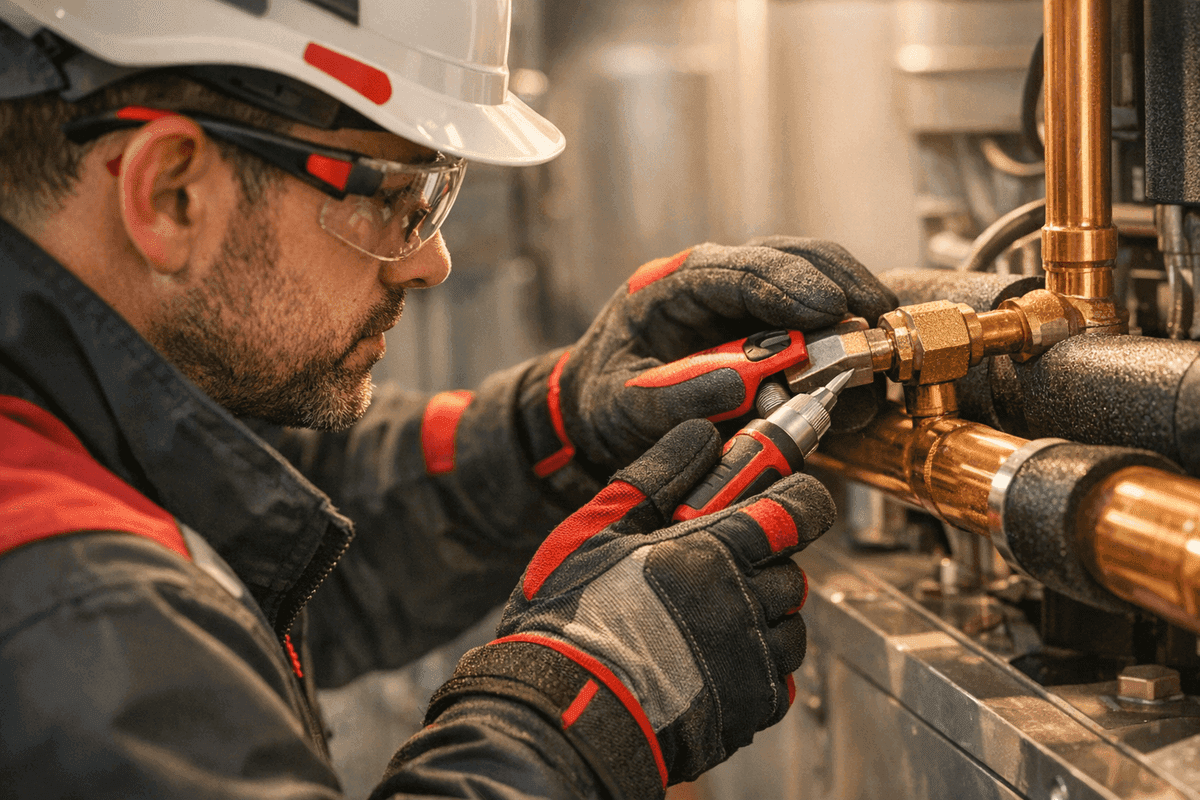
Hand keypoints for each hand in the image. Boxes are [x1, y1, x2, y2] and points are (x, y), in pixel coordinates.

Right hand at [427, 420, 834, 795]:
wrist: (565, 709)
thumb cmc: (571, 618)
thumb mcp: (598, 529)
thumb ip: (656, 477)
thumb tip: (700, 435)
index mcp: (715, 551)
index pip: (797, 510)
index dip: (798, 501)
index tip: (786, 502)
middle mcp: (745, 603)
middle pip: (792, 572)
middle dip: (766, 566)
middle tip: (717, 571)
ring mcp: (752, 661)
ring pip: (790, 628)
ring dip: (763, 619)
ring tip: (707, 623)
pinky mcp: (750, 709)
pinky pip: (780, 682)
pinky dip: (757, 670)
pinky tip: (710, 665)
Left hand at [520, 238, 896, 481]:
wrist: (597, 414)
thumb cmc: (604, 402)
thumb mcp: (622, 405)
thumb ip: (674, 398)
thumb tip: (742, 385)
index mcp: (671, 286)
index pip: (735, 268)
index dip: (786, 283)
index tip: (828, 307)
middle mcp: (717, 282)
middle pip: (789, 258)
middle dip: (838, 283)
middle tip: (876, 318)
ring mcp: (748, 303)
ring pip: (814, 280)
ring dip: (852, 309)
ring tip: (880, 347)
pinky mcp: (770, 331)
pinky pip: (819, 324)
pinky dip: (846, 344)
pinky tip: (864, 375)